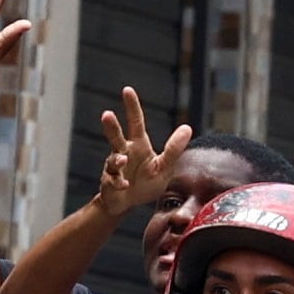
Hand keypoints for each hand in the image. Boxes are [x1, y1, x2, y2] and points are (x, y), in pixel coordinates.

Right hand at [88, 88, 190, 220]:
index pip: (135, 122)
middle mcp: (124, 152)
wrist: (129, 203)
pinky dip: (119, 183)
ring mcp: (115, 168)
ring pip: (113, 159)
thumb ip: (174, 149)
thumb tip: (187, 128)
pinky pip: (114, 181)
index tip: (127, 90)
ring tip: (121, 159)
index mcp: (138, 145)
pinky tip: (124, 185)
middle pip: (116, 136)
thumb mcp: (165, 166)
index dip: (132, 106)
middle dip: (111, 126)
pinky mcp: (111, 183)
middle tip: (106, 114)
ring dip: (116, 159)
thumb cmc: (146, 182)